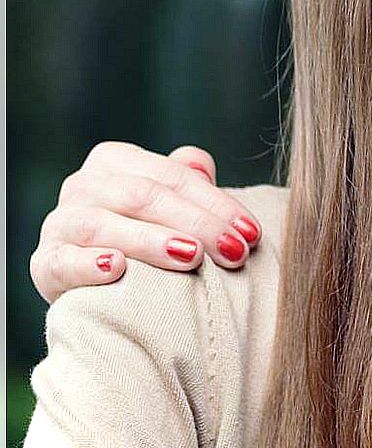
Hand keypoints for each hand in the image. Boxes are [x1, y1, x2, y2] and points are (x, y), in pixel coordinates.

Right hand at [30, 141, 262, 303]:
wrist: (101, 286)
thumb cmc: (149, 235)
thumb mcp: (171, 204)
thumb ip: (188, 180)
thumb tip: (198, 164)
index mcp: (115, 161)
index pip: (173, 177)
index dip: (216, 204)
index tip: (252, 233)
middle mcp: (83, 186)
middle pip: (144, 197)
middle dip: (196, 224)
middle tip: (234, 251)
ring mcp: (59, 223)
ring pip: (105, 224)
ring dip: (151, 241)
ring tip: (191, 257)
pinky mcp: (44, 263)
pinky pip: (63, 261)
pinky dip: (89, 265)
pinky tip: (117, 270)